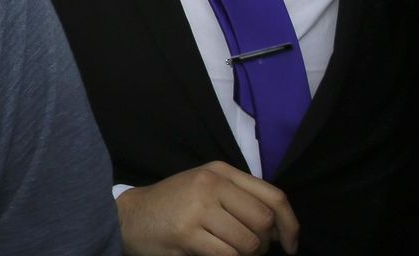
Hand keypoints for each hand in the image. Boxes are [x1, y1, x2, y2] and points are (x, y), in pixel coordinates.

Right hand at [116, 162, 298, 255]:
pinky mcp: (187, 232)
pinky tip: (214, 255)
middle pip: (264, 222)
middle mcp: (211, 183)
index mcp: (220, 171)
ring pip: (248, 243)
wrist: (129, 216)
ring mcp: (198, 206)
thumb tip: (281, 231)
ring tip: (227, 252)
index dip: (290, 225)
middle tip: (248, 251)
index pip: (274, 196)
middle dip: (263, 245)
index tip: (290, 245)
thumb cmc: (172, 206)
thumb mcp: (206, 189)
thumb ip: (240, 199)